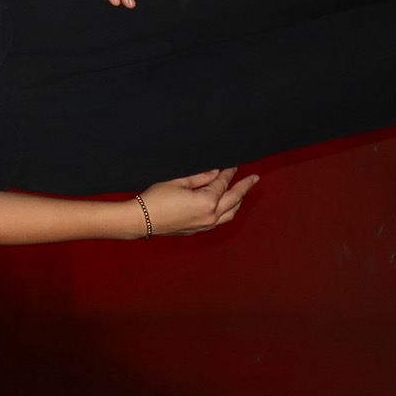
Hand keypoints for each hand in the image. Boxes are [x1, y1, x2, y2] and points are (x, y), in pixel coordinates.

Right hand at [137, 167, 258, 236]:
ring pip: (231, 213)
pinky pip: (220, 221)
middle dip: (245, 187)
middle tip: (254, 178)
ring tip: (243, 192)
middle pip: (234, 199)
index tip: (234, 164)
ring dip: (238, 201)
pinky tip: (226, 206)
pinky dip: (228, 212)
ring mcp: (206, 225)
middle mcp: (211, 215)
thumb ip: (201, 176)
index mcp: (207, 201)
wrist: (141, 220)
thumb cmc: (156, 199)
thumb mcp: (178, 181)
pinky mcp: (198, 230)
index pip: (223, 183)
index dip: (229, 172)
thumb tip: (215, 172)